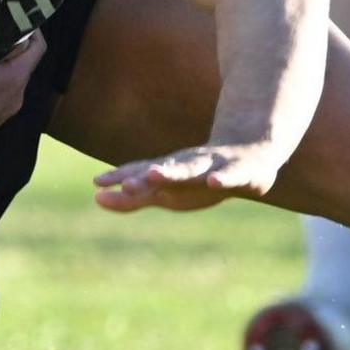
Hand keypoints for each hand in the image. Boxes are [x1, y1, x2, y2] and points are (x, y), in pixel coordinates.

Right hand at [0, 32, 45, 132]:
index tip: (20, 21)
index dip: (34, 31)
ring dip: (6, 63)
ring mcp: (13, 104)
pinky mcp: (5, 114)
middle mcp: (19, 91)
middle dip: (15, 45)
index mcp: (13, 77)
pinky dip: (0, 79)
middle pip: (26, 61)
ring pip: (16, 75)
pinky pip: (8, 89)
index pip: (37, 48)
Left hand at [93, 141, 282, 211]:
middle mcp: (188, 164)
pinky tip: (213, 182)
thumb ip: (134, 197)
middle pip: (164, 170)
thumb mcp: (167, 190)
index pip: (141, 172)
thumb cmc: (201, 176)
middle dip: (144, 177)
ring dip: (174, 172)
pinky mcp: (242, 170)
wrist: (253, 152)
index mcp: (170, 170)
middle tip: (125, 184)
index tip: (98, 182)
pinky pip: (232, 175)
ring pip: (192, 168)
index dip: (121, 177)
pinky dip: (222, 178)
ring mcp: (214, 165)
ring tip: (154, 175)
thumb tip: (96, 197)